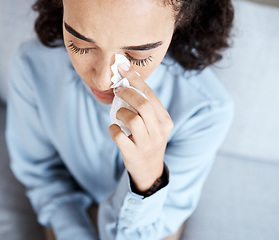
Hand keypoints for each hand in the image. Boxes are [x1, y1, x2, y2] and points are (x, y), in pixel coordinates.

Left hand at [109, 64, 173, 191]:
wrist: (149, 170)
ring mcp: (147, 143)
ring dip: (120, 113)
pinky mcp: (133, 153)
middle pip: (143, 105)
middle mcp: (159, 131)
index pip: (150, 95)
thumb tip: (128, 80)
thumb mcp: (153, 124)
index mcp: (165, 120)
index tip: (123, 68)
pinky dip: (113, 129)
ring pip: (132, 119)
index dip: (135, 80)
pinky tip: (115, 129)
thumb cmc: (148, 140)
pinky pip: (119, 136)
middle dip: (127, 93)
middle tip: (117, 90)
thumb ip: (145, 107)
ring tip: (118, 115)